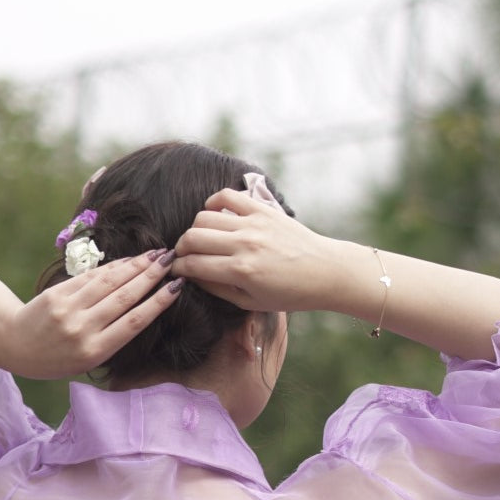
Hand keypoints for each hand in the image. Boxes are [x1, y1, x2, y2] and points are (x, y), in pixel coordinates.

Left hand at [2, 251, 180, 378]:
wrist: (15, 345)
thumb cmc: (57, 358)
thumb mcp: (86, 360)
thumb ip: (110, 337)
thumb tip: (140, 305)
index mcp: (94, 352)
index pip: (134, 322)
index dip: (157, 302)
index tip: (176, 287)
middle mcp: (83, 330)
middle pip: (124, 297)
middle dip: (151, 276)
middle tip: (172, 260)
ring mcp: (69, 310)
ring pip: (109, 283)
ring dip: (136, 266)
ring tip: (156, 255)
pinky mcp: (57, 294)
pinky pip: (91, 278)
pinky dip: (112, 268)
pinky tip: (129, 260)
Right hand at [173, 189, 332, 312]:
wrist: (325, 271)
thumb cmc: (290, 293)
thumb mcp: (251, 302)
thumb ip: (218, 289)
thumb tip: (192, 277)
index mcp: (241, 271)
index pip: (194, 265)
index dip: (178, 269)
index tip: (175, 271)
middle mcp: (245, 244)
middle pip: (193, 238)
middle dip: (181, 248)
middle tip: (183, 255)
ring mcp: (254, 224)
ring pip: (204, 217)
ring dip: (195, 229)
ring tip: (200, 239)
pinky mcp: (263, 210)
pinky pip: (227, 196)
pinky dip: (213, 203)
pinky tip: (213, 215)